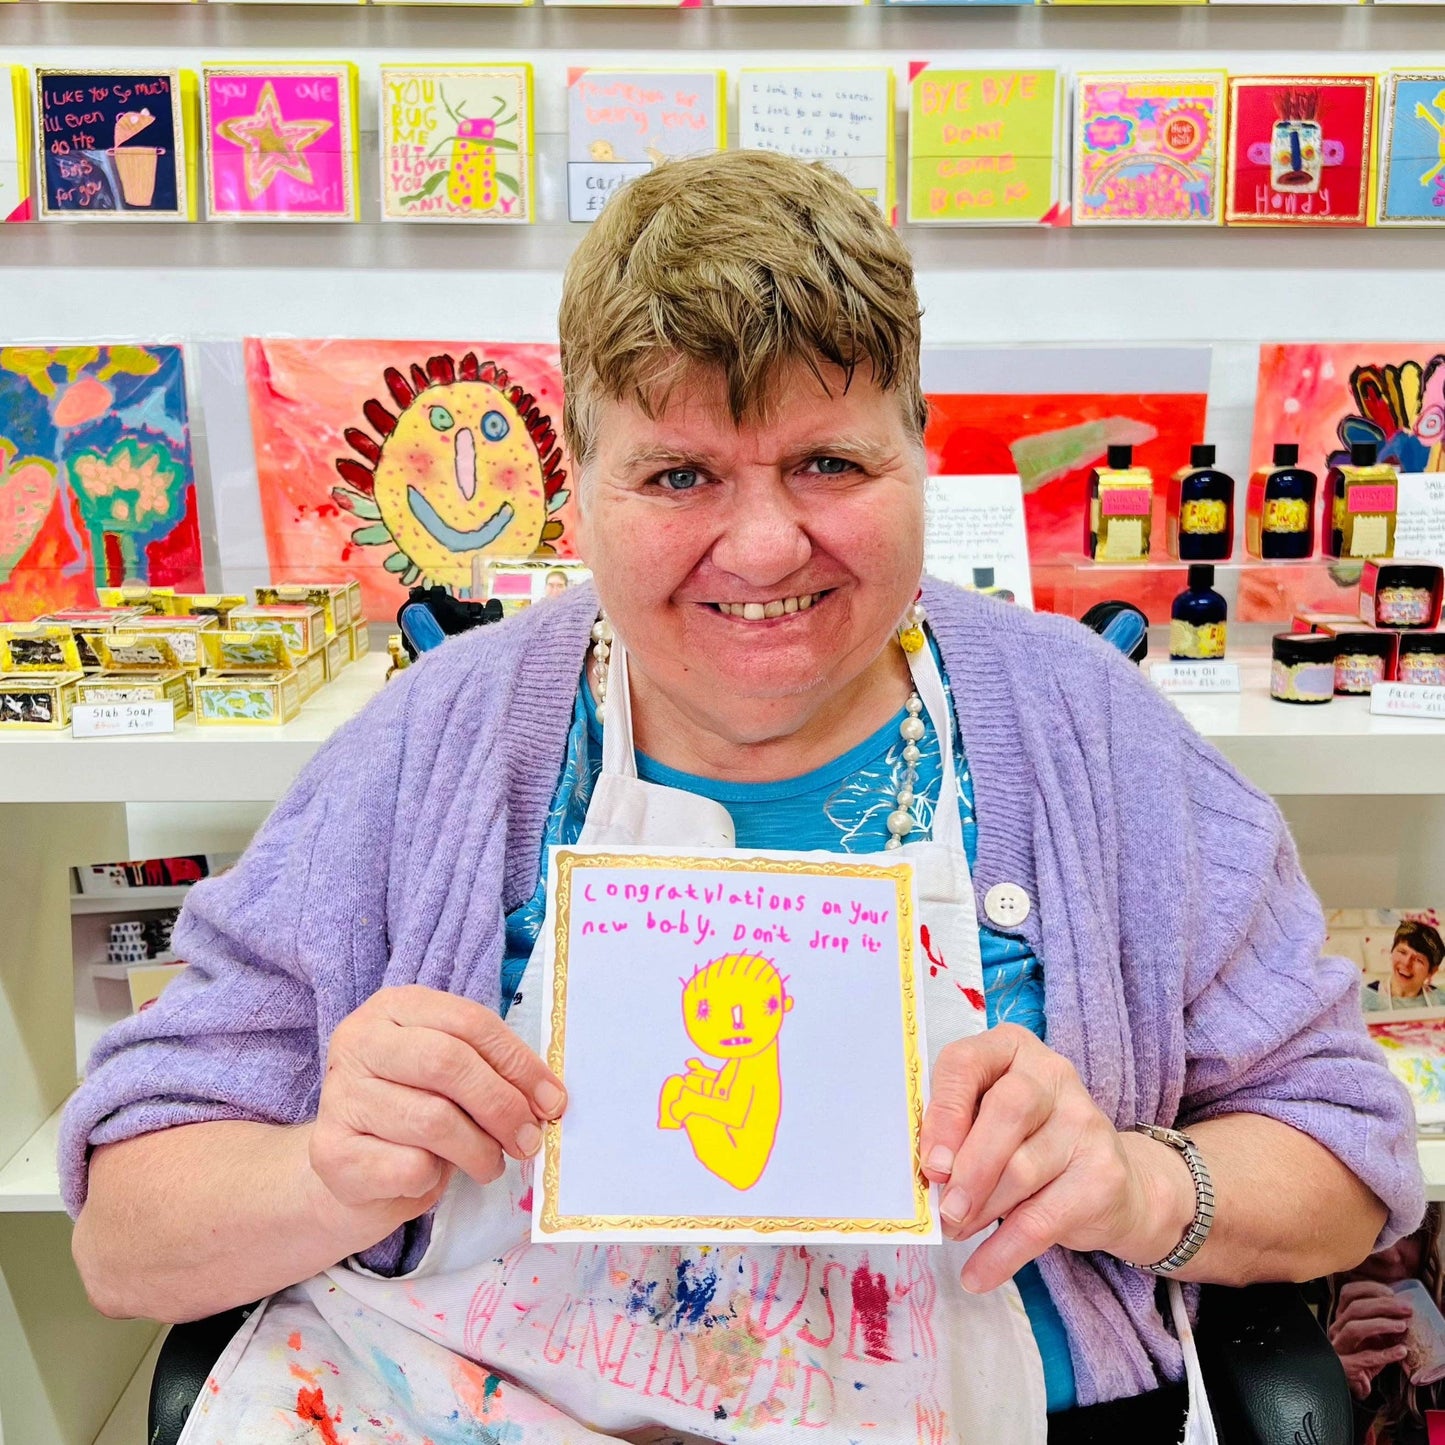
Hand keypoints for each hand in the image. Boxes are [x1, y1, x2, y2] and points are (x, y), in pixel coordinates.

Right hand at [307, 984, 565, 1225]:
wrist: (349, 1168)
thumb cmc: (413, 1112)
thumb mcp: (451, 1076)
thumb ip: (492, 1072)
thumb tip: (549, 1099)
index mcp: (395, 1007)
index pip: (470, 1022)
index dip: (519, 1063)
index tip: (553, 1100)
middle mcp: (359, 1041)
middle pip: (448, 1063)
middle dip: (502, 1106)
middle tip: (529, 1140)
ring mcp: (340, 1094)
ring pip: (432, 1119)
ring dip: (478, 1150)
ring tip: (489, 1163)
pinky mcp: (330, 1151)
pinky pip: (408, 1165)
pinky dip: (434, 1177)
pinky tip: (430, 1175)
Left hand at [919, 1025, 1194, 1292]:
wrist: (1115, 1183)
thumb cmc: (1028, 1142)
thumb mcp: (989, 1118)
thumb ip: (957, 1129)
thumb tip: (925, 1172)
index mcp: (1012, 1049)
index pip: (968, 1062)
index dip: (945, 1112)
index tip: (929, 1162)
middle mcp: (1054, 1075)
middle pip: (1008, 1111)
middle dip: (969, 1166)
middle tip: (944, 1208)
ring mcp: (1085, 1123)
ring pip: (1022, 1169)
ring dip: (981, 1210)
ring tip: (956, 1230)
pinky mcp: (1104, 1175)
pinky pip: (1043, 1220)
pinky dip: (1003, 1253)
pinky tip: (976, 1273)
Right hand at [1328, 1280, 1412, 1399]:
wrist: (1354, 1386)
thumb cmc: (1364, 1357)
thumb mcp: (1373, 1336)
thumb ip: (1381, 1321)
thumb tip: (1402, 1308)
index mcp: (1341, 1317)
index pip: (1348, 1292)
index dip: (1369, 1288)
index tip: (1391, 1292)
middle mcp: (1337, 1329)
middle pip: (1354, 1308)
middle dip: (1383, 1305)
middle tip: (1406, 1308)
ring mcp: (1339, 1348)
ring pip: (1354, 1328)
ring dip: (1381, 1324)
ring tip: (1402, 1326)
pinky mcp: (1346, 1367)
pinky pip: (1366, 1358)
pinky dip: (1386, 1354)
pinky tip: (1401, 1352)